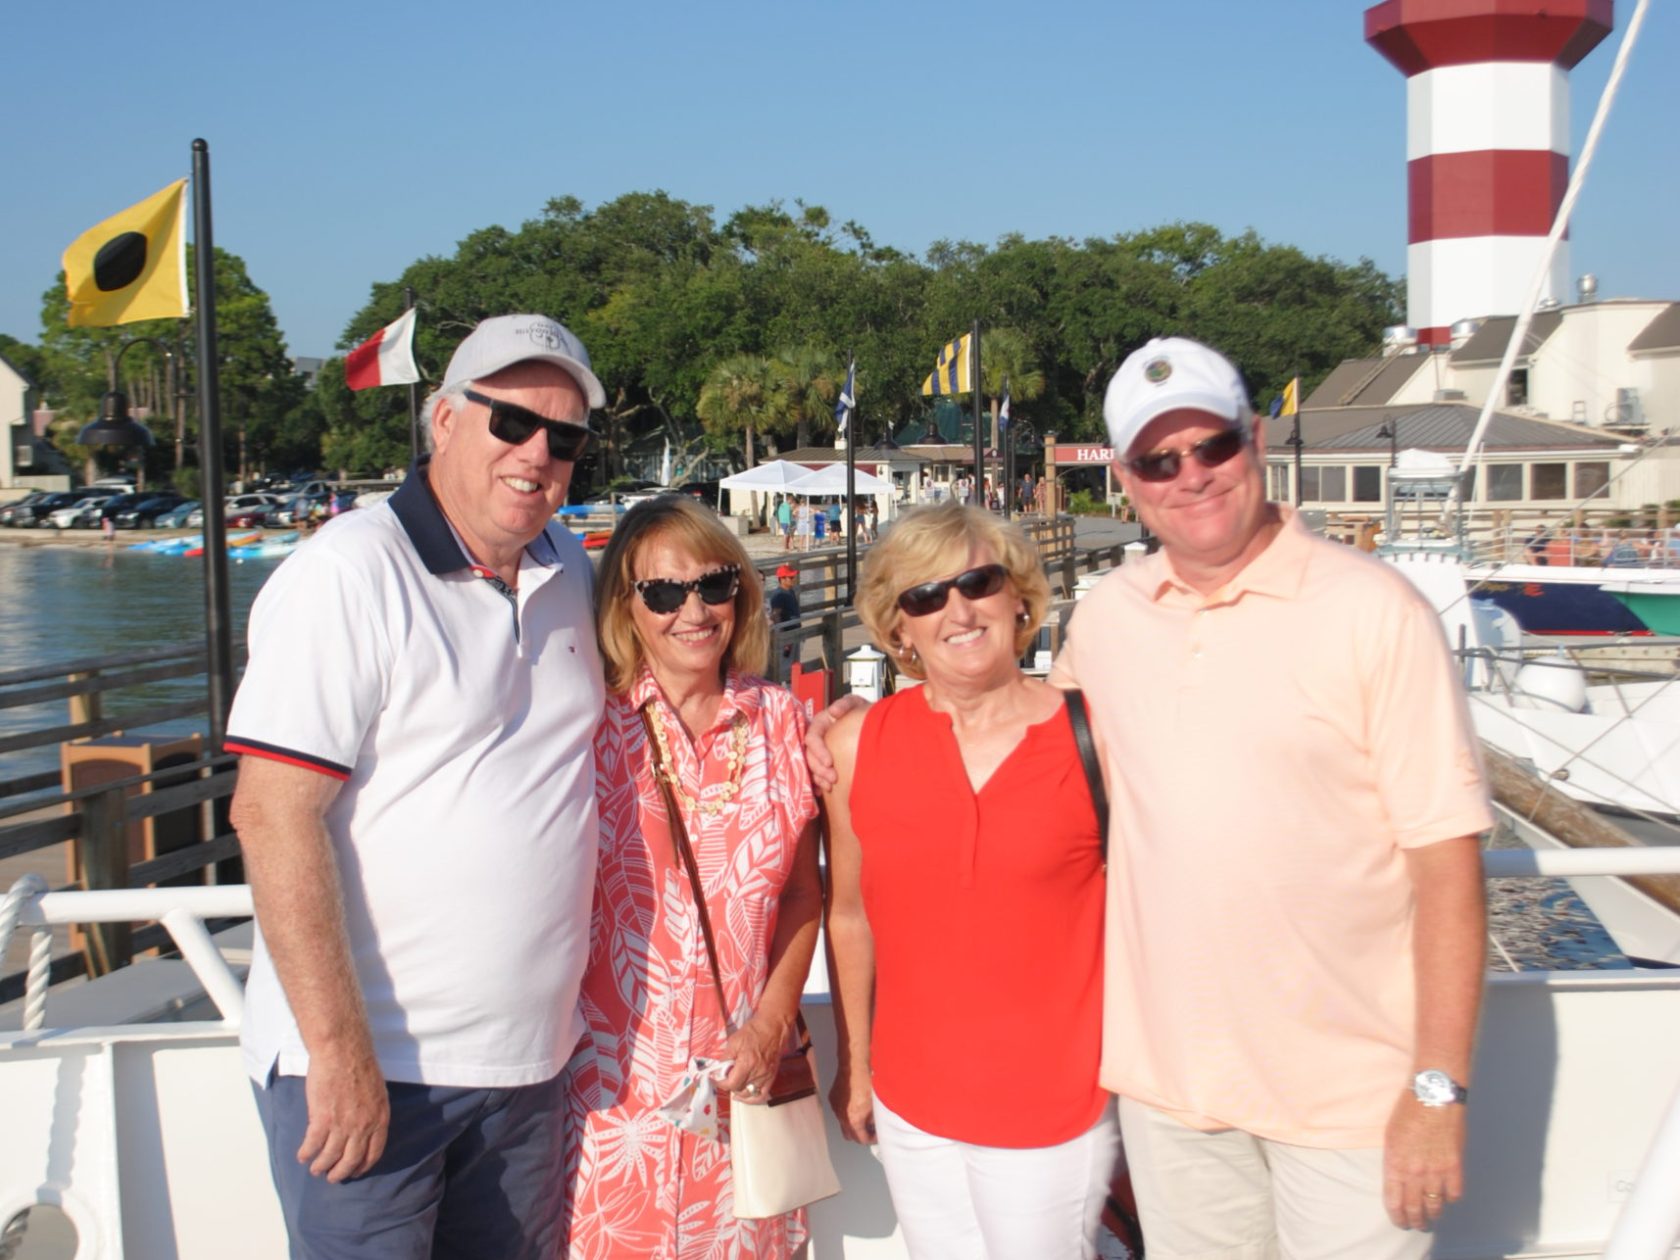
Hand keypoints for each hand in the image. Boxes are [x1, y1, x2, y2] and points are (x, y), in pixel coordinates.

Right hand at [298, 1041, 389, 1181]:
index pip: (373, 1152)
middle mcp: (363, 1126)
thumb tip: (366, 1127)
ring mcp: (342, 1124)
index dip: (362, 1166)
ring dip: (321, 1166)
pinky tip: (302, 1155)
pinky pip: (312, 1145)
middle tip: (332, 1177)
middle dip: (341, 1172)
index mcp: (380, 1118)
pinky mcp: (322, 1119)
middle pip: (351, 1160)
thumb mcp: (377, 1091)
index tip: (355, 1171)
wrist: (343, 1050)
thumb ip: (372, 1112)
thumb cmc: (360, 1064)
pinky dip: (306, 1153)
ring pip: (330, 1157)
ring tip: (315, 1169)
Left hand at [721, 1012, 791, 1104]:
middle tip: (724, 1078)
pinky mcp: (771, 1077)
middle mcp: (757, 1073)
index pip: (731, 1083)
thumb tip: (718, 1070)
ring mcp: (766, 1076)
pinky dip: (752, 1099)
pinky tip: (745, 1096)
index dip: (721, 1083)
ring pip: (749, 1094)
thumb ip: (726, 1057)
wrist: (774, 1027)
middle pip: (739, 1089)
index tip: (716, 1078)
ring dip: (739, 1092)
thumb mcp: (734, 1041)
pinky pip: (762, 1095)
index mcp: (747, 1063)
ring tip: (734, 1085)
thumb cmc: (754, 1031)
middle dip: (729, 1085)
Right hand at [805, 695, 869, 792]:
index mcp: (820, 724)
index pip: (812, 738)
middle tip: (833, 779)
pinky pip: (816, 773)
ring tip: (831, 786)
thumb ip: (845, 704)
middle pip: (809, 755)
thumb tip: (833, 711)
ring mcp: (819, 750)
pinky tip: (825, 790)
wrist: (870, 722)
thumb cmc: (860, 711)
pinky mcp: (824, 761)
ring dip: (818, 777)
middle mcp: (817, 738)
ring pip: (811, 766)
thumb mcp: (855, 703)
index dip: (818, 751)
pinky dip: (819, 783)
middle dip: (819, 769)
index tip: (829, 762)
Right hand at [827, 1064, 875, 1143]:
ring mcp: (835, 1107)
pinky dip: (846, 1111)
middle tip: (870, 1129)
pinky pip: (839, 1111)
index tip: (877, 1135)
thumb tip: (874, 1125)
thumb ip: (874, 1119)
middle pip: (849, 1135)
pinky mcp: (832, 1098)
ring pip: (843, 1122)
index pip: (861, 1139)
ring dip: (852, 1122)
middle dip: (860, 1134)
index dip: (871, 1139)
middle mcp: (841, 1116)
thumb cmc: (867, 1082)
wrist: (854, 1065)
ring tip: (863, 1115)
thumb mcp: (875, 1104)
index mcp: (853, 1120)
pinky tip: (854, 1103)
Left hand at [1383, 1091, 1466, 1229]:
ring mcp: (1436, 1171)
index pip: (1394, 1202)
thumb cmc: (1409, 1111)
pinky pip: (1454, 1194)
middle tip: (1416, 1225)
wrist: (1433, 1095)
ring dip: (1433, 1214)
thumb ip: (1395, 1161)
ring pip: (1435, 1206)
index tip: (1400, 1221)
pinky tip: (1447, 1195)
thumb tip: (1399, 1179)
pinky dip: (1450, 1197)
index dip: (1397, 1216)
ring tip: (1431, 1217)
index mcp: (1394, 1163)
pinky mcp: (1455, 1166)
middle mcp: (1414, 1172)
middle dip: (1414, 1221)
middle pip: (1415, 1209)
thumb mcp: (1391, 1136)